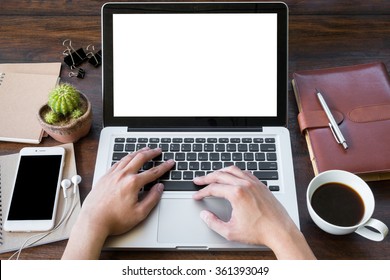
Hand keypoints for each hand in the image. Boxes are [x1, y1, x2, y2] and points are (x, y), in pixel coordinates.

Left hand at [81, 147, 173, 235]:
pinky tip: (127, 158)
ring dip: (138, 152)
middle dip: (151, 153)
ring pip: (128, 157)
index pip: (153, 172)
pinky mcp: (105, 177)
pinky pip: (117, 162)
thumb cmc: (114, 219)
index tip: (170, 162)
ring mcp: (112, 175)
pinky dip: (125, 157)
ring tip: (145, 149)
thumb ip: (152, 199)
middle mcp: (123, 175)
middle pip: (140, 158)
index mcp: (133, 183)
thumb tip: (159, 188)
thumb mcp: (139, 213)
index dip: (164, 167)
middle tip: (158, 150)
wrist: (93, 221)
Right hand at [193, 166, 314, 258]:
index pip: (213, 188)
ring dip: (220, 172)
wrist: (280, 231)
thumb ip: (213, 223)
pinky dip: (235, 172)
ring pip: (233, 170)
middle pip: (220, 175)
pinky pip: (245, 173)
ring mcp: (254, 183)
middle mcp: (245, 184)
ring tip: (213, 176)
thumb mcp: (230, 231)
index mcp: (236, 194)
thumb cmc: (259, 232)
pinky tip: (233, 177)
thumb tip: (205, 215)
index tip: (196, 196)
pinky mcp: (261, 185)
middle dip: (207, 177)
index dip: (202, 192)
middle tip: (198, 180)